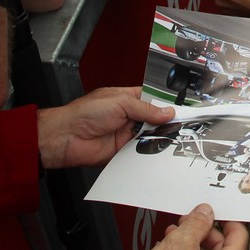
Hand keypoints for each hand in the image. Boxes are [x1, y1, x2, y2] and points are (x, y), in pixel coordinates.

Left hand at [37, 86, 174, 168]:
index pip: (153, 98)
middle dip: (166, 121)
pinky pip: (141, 151)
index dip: (166, 103)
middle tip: (182, 123)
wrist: (67, 137)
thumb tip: (166, 112)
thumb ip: (145, 108)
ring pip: (150, 135)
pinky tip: (158, 149)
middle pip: (154, 118)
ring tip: (174, 136)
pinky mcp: (123, 151)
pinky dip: (149, 151)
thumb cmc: (84, 113)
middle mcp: (128, 115)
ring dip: (159, 136)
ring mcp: (126, 133)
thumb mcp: (120, 102)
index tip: (182, 107)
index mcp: (127, 98)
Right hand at [98, 204, 247, 249]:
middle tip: (185, 224)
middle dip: (203, 233)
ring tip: (173, 239)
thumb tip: (207, 213)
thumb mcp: (178, 242)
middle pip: (225, 248)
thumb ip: (197, 222)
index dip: (224, 218)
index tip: (212, 212)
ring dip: (195, 247)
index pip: (239, 234)